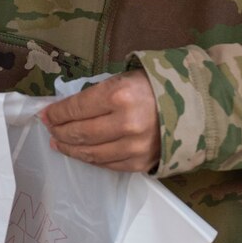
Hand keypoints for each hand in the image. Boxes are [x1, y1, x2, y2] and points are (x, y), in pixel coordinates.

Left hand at [41, 70, 160, 172]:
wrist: (195, 107)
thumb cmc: (156, 87)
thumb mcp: (125, 78)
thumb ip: (97, 94)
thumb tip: (66, 108)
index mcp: (119, 95)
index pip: (76, 108)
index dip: (56, 112)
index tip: (46, 113)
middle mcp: (126, 124)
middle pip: (80, 133)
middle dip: (59, 130)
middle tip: (50, 128)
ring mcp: (134, 147)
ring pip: (91, 153)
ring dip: (70, 148)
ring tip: (59, 142)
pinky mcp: (140, 162)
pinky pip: (107, 164)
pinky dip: (91, 159)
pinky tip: (81, 152)